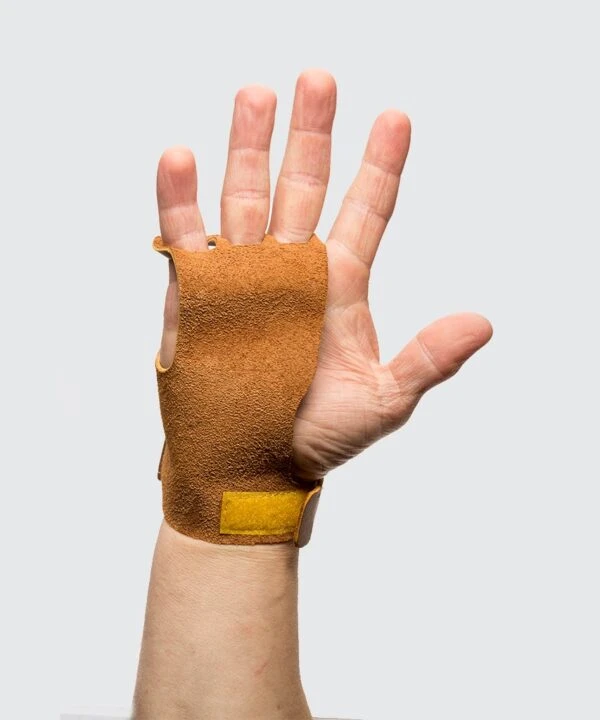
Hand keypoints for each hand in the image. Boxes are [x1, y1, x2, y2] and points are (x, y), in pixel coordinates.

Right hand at [156, 69, 492, 482]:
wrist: (253, 464)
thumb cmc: (318, 436)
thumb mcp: (384, 402)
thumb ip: (428, 360)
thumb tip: (482, 324)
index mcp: (340, 285)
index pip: (366, 211)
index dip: (381, 166)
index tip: (397, 119)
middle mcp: (293, 269)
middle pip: (303, 187)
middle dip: (312, 135)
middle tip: (318, 80)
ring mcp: (244, 276)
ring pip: (246, 198)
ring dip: (249, 148)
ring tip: (256, 96)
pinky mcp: (198, 294)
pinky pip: (186, 239)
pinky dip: (180, 201)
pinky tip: (181, 157)